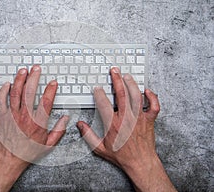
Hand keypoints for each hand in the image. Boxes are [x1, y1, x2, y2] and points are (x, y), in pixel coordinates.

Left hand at [0, 65, 67, 191]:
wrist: (7, 159)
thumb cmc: (26, 153)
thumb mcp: (47, 145)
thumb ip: (58, 131)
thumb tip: (66, 119)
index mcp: (37, 123)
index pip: (46, 101)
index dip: (50, 90)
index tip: (53, 83)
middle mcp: (24, 116)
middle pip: (30, 92)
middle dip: (34, 77)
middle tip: (36, 68)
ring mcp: (11, 115)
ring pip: (15, 92)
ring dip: (20, 80)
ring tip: (23, 70)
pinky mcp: (1, 116)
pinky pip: (1, 99)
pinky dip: (3, 90)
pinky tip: (7, 84)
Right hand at [77, 67, 175, 191]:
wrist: (140, 163)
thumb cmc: (121, 156)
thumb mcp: (100, 148)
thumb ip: (88, 135)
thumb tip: (80, 125)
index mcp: (113, 124)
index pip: (104, 103)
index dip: (99, 93)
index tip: (97, 88)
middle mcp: (127, 118)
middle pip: (121, 94)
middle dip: (116, 80)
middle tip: (114, 71)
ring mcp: (140, 118)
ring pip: (137, 96)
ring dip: (132, 84)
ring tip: (127, 76)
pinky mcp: (150, 120)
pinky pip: (154, 105)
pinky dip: (152, 96)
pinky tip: (147, 91)